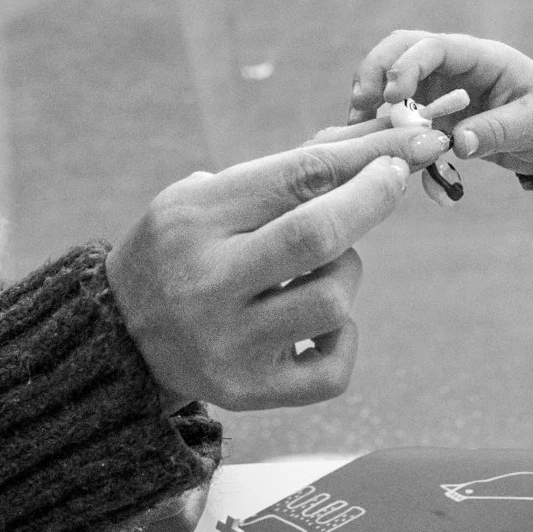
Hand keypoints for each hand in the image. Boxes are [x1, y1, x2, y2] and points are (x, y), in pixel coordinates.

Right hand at [107, 123, 447, 410]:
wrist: (119, 333)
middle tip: (394, 177)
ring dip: (348, 272)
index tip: (414, 140)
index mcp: (193, 220)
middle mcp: (206, 284)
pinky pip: (333, 369)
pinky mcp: (247, 392)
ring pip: (334, 301)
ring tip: (321, 267)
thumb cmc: (184, 247)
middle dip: (372, 199)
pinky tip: (316, 324)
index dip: (366, 155)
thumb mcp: (208, 196)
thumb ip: (287, 171)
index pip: (297, 177)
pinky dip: (342, 337)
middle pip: (317, 236)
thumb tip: (376, 139)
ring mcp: (227, 344)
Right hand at [339, 29, 532, 176]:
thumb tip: (456, 143)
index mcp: (481, 58)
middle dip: (375, 74)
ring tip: (359, 137)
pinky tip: (409, 175)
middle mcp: (456, 69)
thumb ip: (496, 130)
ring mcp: (444, 93)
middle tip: (358, 107)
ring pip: (397, 90)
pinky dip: (403, 147)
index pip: (433, 47)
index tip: (389, 97)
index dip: (406, 66)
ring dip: (376, 112)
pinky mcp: (441, 119)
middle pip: (402, 52)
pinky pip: (412, 130)